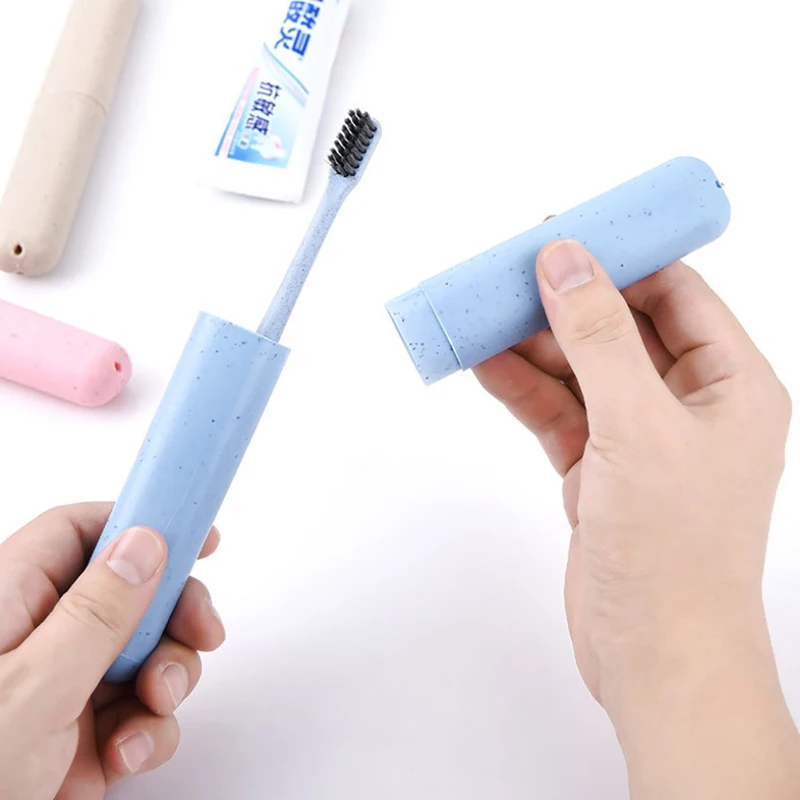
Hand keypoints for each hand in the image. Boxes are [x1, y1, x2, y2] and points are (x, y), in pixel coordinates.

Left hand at [0, 504, 225, 799]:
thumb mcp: (29, 691)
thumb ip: (93, 615)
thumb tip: (144, 543)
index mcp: (7, 604)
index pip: (79, 532)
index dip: (139, 522)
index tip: (197, 532)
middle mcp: (38, 639)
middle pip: (129, 592)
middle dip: (174, 614)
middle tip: (203, 631)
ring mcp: (63, 689)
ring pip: (145, 653)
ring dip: (167, 679)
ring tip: (153, 706)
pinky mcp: (83, 737)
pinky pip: (141, 712)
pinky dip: (150, 731)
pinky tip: (127, 754)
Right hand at [475, 241, 798, 797]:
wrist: (655, 658)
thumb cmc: (677, 555)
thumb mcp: (638, 425)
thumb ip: (598, 337)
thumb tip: (566, 261)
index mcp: (731, 386)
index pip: (677, 293)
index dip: (623, 258)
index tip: (568, 233)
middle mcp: (688, 407)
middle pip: (618, 328)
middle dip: (563, 302)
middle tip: (507, 273)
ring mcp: (639, 439)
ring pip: (580, 370)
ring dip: (531, 343)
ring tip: (481, 313)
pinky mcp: (598, 470)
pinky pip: (556, 411)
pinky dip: (521, 387)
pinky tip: (485, 363)